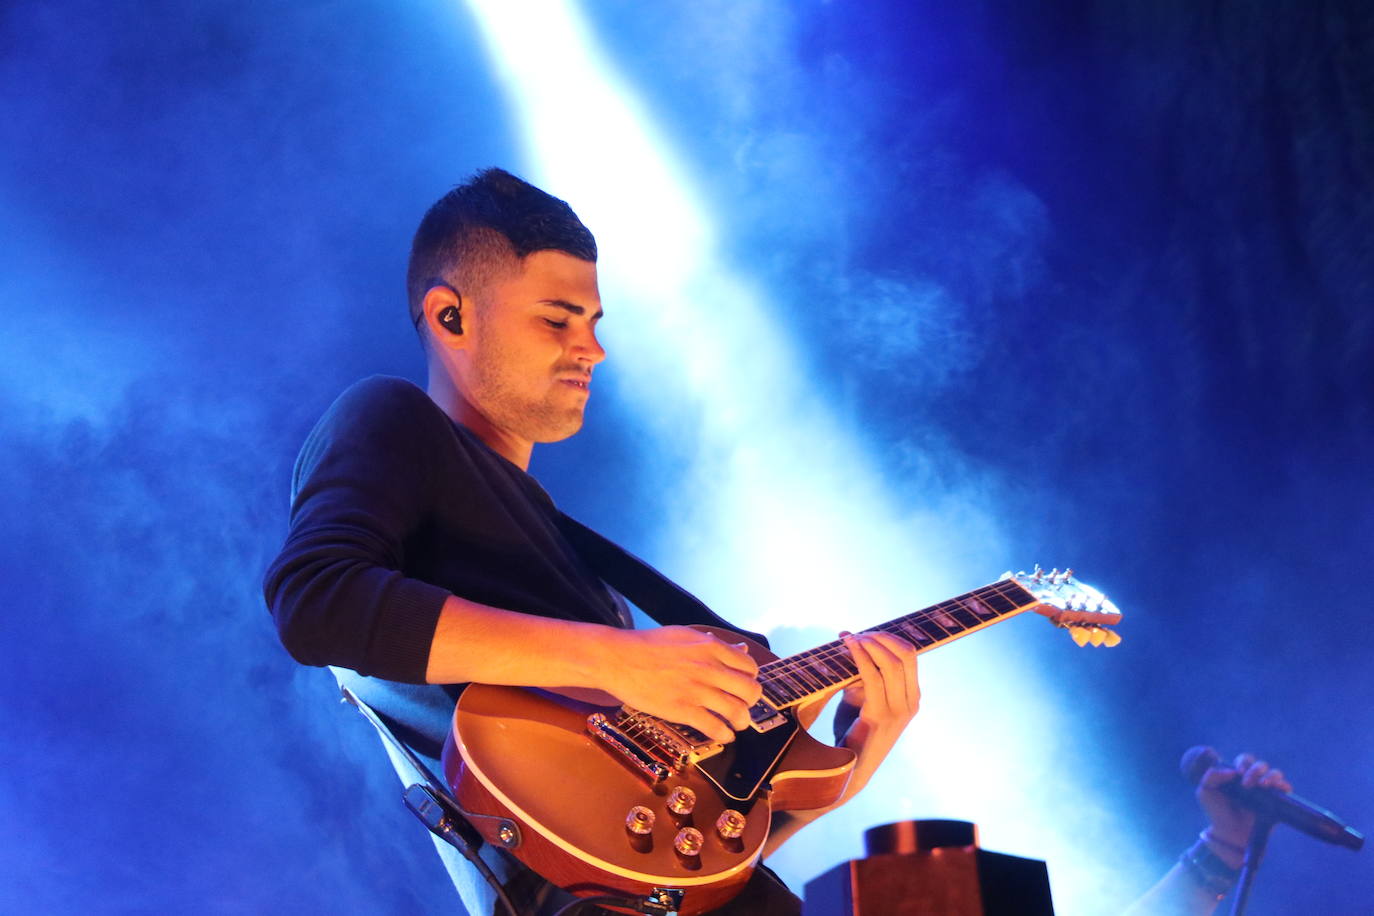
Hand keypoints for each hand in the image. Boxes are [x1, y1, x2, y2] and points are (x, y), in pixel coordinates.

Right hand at [596, 626, 761, 743]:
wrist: (619, 659)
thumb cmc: (648, 645)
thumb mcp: (685, 635)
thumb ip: (714, 644)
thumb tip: (740, 649)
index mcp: (711, 647)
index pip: (750, 666)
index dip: (749, 678)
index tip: (741, 685)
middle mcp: (709, 668)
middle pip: (751, 690)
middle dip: (751, 701)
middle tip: (742, 705)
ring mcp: (697, 690)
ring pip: (738, 711)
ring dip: (741, 722)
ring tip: (736, 724)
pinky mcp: (683, 710)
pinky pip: (715, 728)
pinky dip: (724, 735)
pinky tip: (722, 735)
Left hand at [826, 630, 919, 808]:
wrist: (848, 770)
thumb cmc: (853, 733)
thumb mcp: (863, 700)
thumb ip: (865, 677)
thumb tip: (854, 647)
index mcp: (912, 698)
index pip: (911, 655)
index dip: (889, 637)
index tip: (866, 632)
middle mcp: (911, 703)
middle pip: (905, 653)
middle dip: (880, 637)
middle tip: (857, 634)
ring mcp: (898, 711)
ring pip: (890, 662)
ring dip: (868, 643)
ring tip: (849, 639)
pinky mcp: (880, 716)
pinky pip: (872, 676)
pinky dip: (859, 656)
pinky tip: (848, 647)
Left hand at [1197, 751, 1291, 865]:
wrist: (1229, 833)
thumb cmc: (1216, 811)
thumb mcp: (1205, 792)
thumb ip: (1211, 776)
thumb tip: (1231, 771)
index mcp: (1237, 775)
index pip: (1244, 760)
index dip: (1243, 763)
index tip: (1238, 773)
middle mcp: (1253, 780)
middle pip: (1260, 765)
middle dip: (1256, 770)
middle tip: (1247, 783)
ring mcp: (1265, 790)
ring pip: (1275, 773)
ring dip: (1271, 775)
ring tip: (1263, 785)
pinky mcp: (1276, 801)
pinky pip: (1285, 788)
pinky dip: (1284, 785)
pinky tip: (1280, 788)